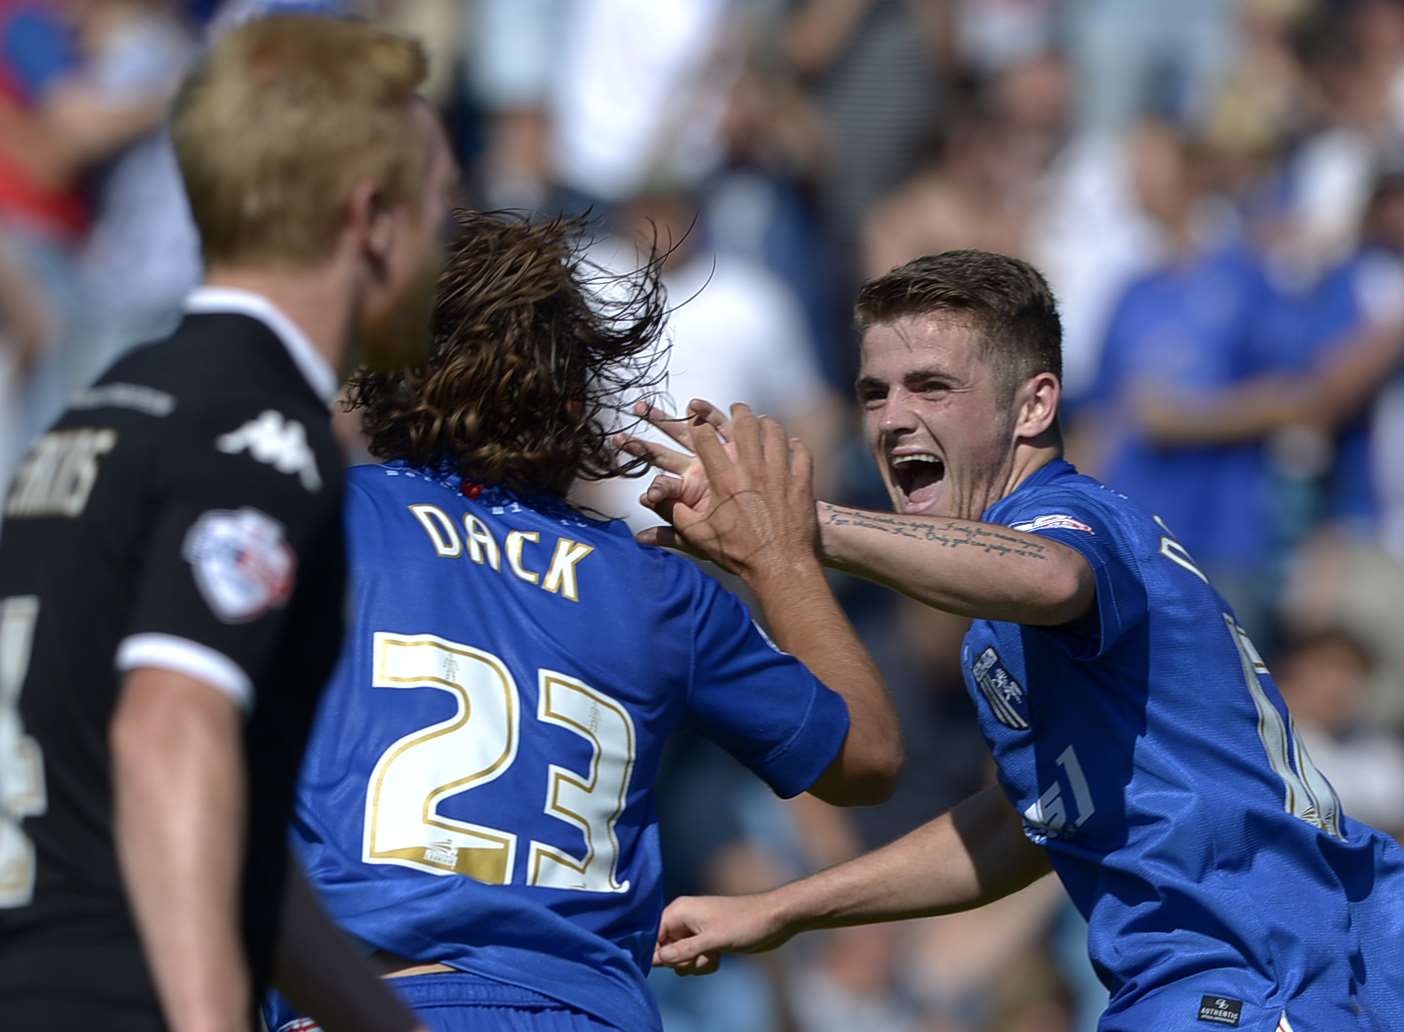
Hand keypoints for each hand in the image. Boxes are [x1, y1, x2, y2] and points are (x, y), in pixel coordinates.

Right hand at [619, 400, 818, 582]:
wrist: (779, 567)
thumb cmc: (738, 554)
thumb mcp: (700, 538)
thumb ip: (676, 517)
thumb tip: (655, 504)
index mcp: (724, 480)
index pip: (706, 437)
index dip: (699, 425)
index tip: (699, 423)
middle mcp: (751, 470)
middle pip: (745, 424)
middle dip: (739, 412)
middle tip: (738, 409)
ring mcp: (780, 474)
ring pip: (775, 433)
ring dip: (769, 424)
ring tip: (765, 422)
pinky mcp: (802, 482)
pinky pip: (801, 452)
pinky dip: (796, 445)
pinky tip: (793, 444)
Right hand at [652, 892, 793, 975]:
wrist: (775, 919)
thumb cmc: (744, 923)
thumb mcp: (711, 940)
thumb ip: (682, 951)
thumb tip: (655, 960)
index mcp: (680, 910)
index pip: (652, 934)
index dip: (656, 952)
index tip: (670, 962)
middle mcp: (684, 919)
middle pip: (664, 949)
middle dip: (680, 960)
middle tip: (699, 957)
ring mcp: (695, 931)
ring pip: (680, 958)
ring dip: (694, 964)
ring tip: (712, 956)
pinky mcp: (707, 941)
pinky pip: (694, 960)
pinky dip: (704, 964)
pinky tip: (719, 957)